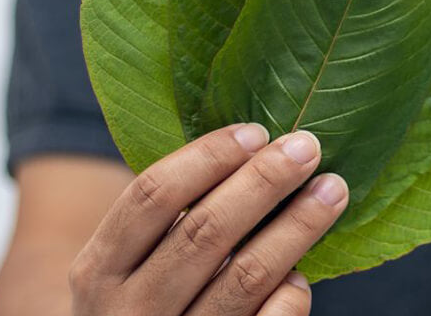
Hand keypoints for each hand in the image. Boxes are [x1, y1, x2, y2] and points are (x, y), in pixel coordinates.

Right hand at [68, 124, 347, 315]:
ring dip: (296, 226)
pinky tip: (299, 274)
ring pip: (245, 275)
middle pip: (204, 230)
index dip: (206, 157)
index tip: (256, 131)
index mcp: (100, 269)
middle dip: (263, 182)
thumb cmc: (144, 304)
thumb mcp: (127, 266)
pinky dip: (290, 293)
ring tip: (331, 191)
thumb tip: (255, 152)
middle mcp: (129, 309)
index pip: (152, 195)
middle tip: (306, 147)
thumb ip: (169, 221)